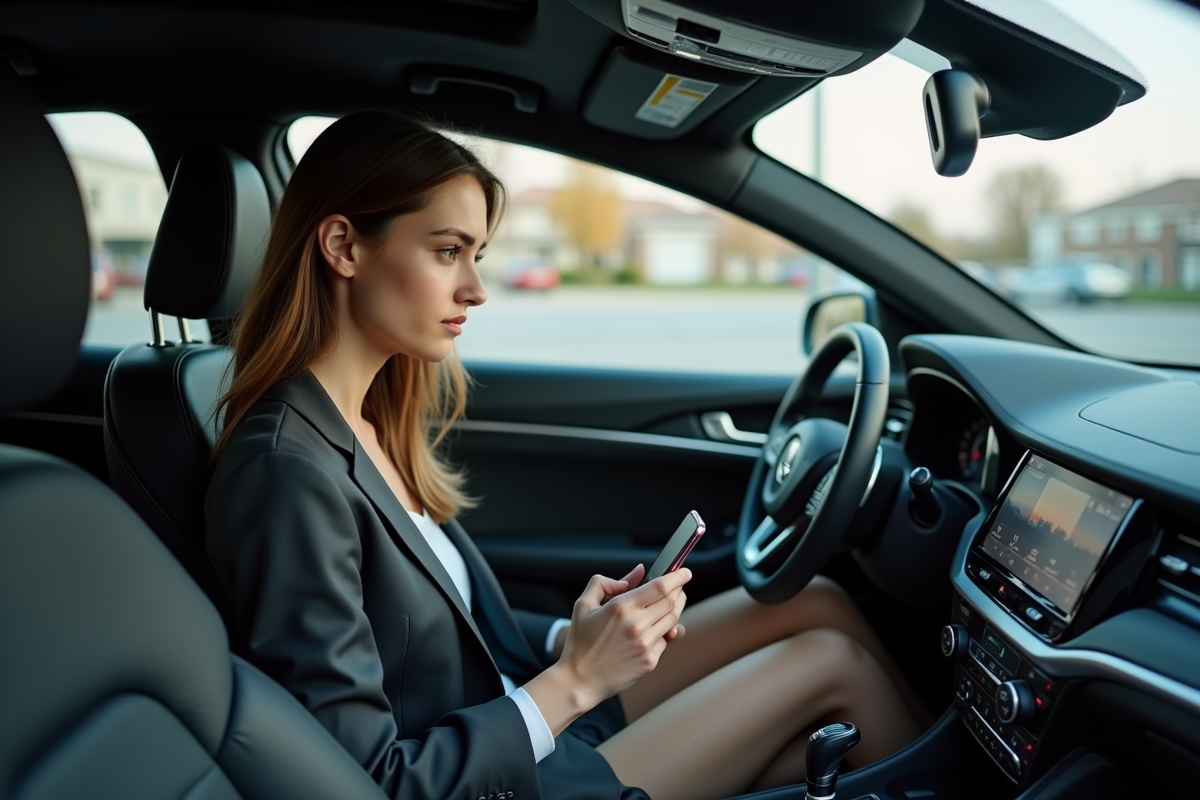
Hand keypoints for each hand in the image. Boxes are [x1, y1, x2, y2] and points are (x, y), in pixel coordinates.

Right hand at [560, 564, 689, 703]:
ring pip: (674, 620)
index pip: (660, 586)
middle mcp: (636, 625)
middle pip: (672, 602)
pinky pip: (666, 640)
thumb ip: (606, 583)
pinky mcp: (650, 661)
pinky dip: (665, 631)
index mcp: (621, 607)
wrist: (580, 680)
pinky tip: (655, 628)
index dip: (677, 576)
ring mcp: (645, 645)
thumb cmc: (580, 642)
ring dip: (676, 608)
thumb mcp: (584, 605)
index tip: (685, 572)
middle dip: (679, 591)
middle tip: (677, 587)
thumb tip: (638, 572)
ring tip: (669, 603)